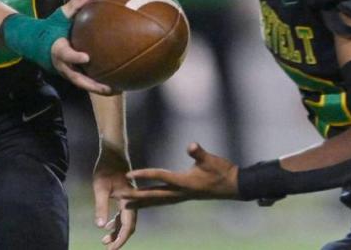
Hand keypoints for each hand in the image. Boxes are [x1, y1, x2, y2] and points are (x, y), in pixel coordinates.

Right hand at [51, 0, 112, 95]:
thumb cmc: (51, 28)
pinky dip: (99, 85)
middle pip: (77, 78)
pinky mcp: (73, 74)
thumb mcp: (59, 16)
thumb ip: (73, 7)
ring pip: (83, 84)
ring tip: (117, 90)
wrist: (37, 43)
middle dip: (92, 84)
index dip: (75, 57)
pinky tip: (116, 85)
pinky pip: (86, 82)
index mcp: (58, 49)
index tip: (87, 57)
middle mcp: (62, 64)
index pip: (66, 55)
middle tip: (107, 86)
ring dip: (99, 89)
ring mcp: (67, 71)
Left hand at [93, 142, 136, 248]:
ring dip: (116, 230)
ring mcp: (130, 198)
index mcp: (129, 201)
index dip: (120, 240)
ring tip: (104, 240)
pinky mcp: (125, 194)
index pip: (127, 226)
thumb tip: (101, 227)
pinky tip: (108, 225)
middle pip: (128, 225)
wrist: (113, 152)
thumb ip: (101, 207)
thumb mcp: (100, 188)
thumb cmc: (106, 168)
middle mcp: (133, 201)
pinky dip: (116, 221)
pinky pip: (123, 212)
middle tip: (107, 248)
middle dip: (119, 238)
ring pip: (125, 219)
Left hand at [119, 142, 238, 208]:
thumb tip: (191, 145)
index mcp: (185, 182)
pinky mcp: (182, 196)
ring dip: (139, 202)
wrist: (233, 186)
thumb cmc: (222, 171)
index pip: (161, 177)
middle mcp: (180, 192)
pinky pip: (161, 200)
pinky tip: (142, 203)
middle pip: (153, 195)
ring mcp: (181, 196)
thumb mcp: (211, 160)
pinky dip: (150, 202)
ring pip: (156, 201)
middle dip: (134, 196)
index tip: (128, 174)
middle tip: (116, 196)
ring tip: (122, 204)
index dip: (145, 174)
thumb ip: (199, 153)